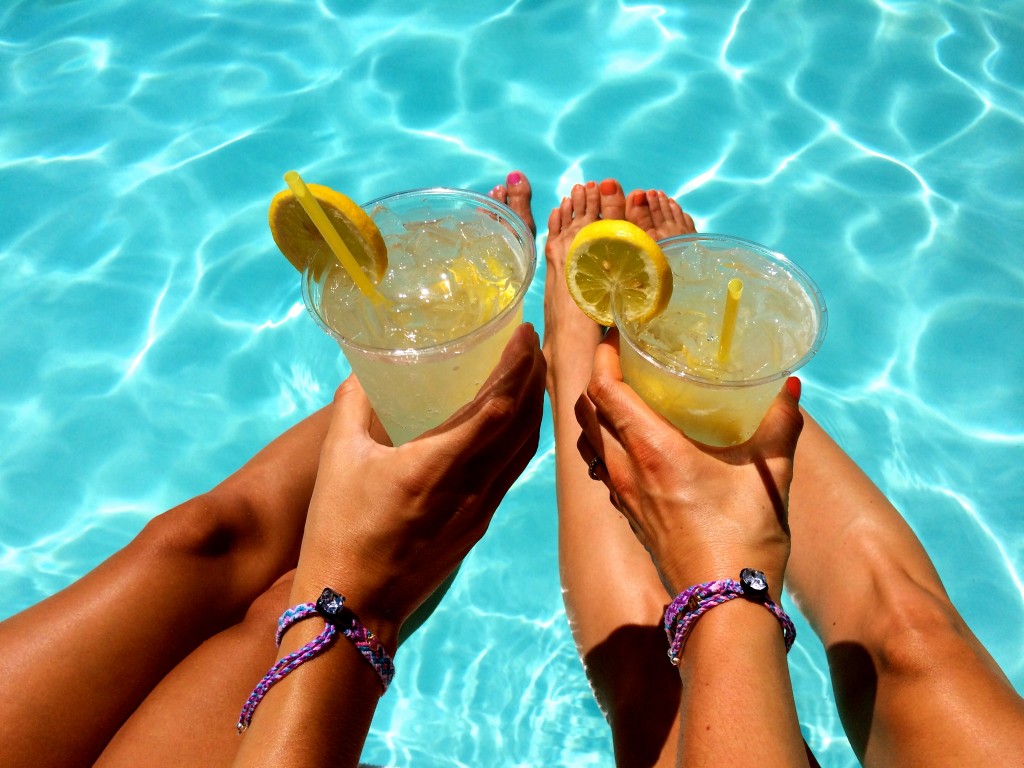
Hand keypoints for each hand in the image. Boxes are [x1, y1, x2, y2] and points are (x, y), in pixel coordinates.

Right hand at [294, 323, 545, 649]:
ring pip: (526, 448)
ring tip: (529, 374)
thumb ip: (354, 406)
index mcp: (439, 464)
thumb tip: (363, 370)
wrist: (353, 605)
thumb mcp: (338, 458)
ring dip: (534, 407)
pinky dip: (523, 437)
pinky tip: (513, 424)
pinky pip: (513, 471)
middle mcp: (472, 485)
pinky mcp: (480, 526)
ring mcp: (481, 508)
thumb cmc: (339, 529)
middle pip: (524, 422)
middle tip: (530, 343)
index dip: (519, 364)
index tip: (523, 333)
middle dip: (535, 376)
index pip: (500, 404)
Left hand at [574, 330, 802, 595]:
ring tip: (617, 394)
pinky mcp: (628, 517)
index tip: (614, 336)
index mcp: (652, 450)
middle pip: (587, 412)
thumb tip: (791, 387)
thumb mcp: (769, 477)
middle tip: (617, 358)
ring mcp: (622, 497)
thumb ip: (780, 426)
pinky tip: (628, 444)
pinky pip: (601, 469)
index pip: (605, 391)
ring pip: (588, 442)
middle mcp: (626, 470)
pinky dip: (602, 445)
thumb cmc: (744, 540)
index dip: (603, 358)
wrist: (723, 606)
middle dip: (594, 379)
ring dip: (592, 413)